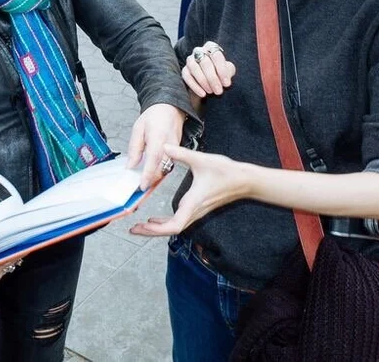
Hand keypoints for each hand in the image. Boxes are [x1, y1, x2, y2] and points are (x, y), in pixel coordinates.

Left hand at [126, 103, 186, 189]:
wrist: (170, 108)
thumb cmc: (154, 117)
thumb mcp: (138, 129)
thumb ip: (135, 149)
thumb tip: (130, 165)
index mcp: (158, 138)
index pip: (153, 160)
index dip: (148, 174)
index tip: (142, 185)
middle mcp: (169, 146)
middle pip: (162, 169)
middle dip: (152, 182)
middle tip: (140, 191)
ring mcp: (175, 151)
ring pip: (166, 170)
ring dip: (156, 179)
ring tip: (144, 187)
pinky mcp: (177, 153)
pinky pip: (168, 166)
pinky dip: (160, 173)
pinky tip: (151, 177)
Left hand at [129, 144, 250, 236]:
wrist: (245, 180)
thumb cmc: (226, 172)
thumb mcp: (201, 159)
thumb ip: (181, 154)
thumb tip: (164, 147)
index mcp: (193, 202)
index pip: (175, 225)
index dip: (158, 229)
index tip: (143, 225)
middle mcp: (194, 210)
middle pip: (170, 230)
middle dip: (151, 231)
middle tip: (133, 229)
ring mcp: (196, 211)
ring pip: (174, 227)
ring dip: (156, 228)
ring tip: (139, 226)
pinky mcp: (197, 208)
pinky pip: (178, 221)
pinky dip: (164, 223)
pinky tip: (154, 219)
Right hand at [181, 42, 234, 97]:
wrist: (210, 80)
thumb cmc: (221, 72)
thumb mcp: (228, 70)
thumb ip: (228, 72)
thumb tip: (225, 81)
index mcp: (211, 47)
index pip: (216, 56)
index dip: (222, 70)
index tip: (227, 84)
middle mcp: (199, 51)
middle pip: (205, 63)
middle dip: (212, 78)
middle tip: (219, 91)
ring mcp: (190, 60)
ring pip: (194, 68)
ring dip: (203, 81)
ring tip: (211, 92)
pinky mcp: (184, 70)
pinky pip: (187, 77)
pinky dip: (195, 86)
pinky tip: (202, 94)